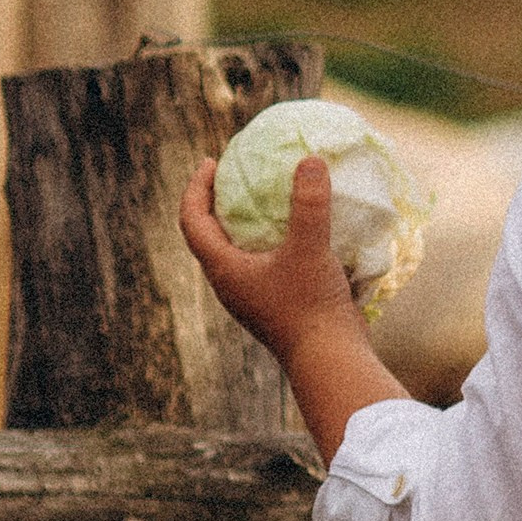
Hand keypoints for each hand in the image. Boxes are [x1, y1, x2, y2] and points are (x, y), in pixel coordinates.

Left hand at [180, 152, 364, 364]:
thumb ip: (310, 203)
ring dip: (241, 225)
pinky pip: (258, 265)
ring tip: (262, 203)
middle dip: (216, 203)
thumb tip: (309, 160)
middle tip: (233, 177)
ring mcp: (250, 298)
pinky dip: (267, 243)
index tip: (211, 162)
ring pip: (233, 253)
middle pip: (208, 236)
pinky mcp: (272, 307)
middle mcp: (229, 285)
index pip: (192, 220)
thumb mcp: (310, 248)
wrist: (329, 361)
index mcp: (224, 269)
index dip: (195, 188)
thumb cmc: (310, 306)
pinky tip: (296, 235)